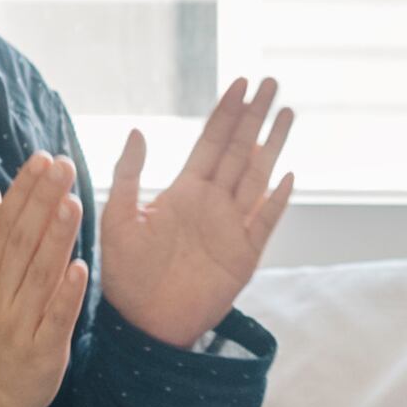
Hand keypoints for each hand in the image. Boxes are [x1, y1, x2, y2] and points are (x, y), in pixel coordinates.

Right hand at [0, 154, 87, 406]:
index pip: (4, 225)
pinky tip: (81, 268)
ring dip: (56, 239)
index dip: (24, 191)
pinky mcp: (42, 351)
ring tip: (72, 203)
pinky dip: (67, 295)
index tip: (41, 159)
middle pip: (21, 242)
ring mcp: (20, 324)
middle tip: (63, 166)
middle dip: (42, 202)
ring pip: (39, 275)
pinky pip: (55, 319)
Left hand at [96, 78, 296, 351]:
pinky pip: (265, 221)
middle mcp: (212, 203)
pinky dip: (277, 200)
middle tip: (270, 82)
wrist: (143, 324)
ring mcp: (232, 227)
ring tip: (287, 113)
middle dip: (255, 116)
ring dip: (272, 145)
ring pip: (258, 176)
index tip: (238, 82)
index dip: (225, 112)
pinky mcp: (244, 256)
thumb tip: (138, 129)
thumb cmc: (125, 275)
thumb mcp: (118, 219)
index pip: (210, 142)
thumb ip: (128, 175)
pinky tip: (288, 176)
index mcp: (184, 191)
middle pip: (240, 150)